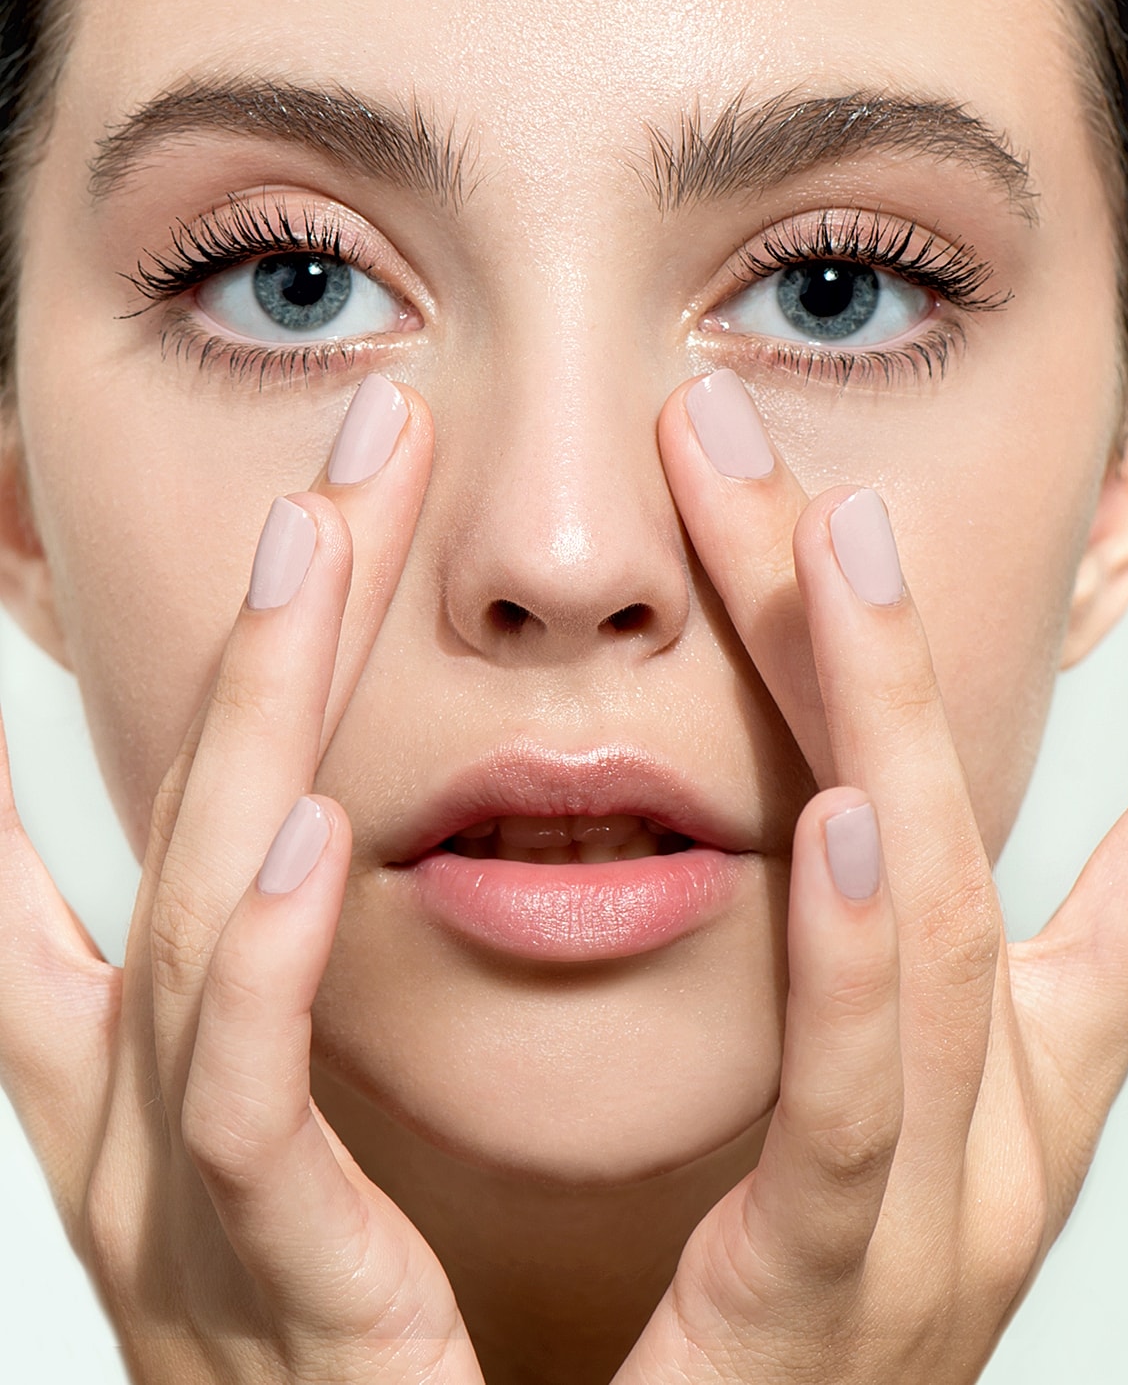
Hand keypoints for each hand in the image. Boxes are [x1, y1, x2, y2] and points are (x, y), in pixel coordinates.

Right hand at [0, 379, 483, 1382]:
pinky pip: (247, 1116)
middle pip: (192, 816)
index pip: (160, 824)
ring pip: (196, 915)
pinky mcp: (274, 1300)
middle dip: (260, 630)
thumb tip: (257, 857)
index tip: (155, 530)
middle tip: (340, 463)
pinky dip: (255, 971)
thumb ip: (249, 1017)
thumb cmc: (345, 1360)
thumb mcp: (271, 1166)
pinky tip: (306, 838)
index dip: (170, 672)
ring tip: (312, 542)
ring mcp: (186, 1206)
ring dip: (253, 716)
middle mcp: (151, 1120)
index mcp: (173, 1083)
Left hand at [615, 369, 1127, 1383]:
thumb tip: (847, 833)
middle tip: (838, 475)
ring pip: (926, 931)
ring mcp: (932, 1233)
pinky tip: (841, 824)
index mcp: (1000, 1107)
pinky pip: (849, 1118)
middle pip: (960, 842)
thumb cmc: (763, 1339)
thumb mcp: (853, 1139)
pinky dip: (858, 964)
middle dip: (908, 648)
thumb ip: (856, 1000)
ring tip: (844, 539)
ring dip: (887, 721)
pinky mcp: (821, 1307)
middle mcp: (995, 1150)